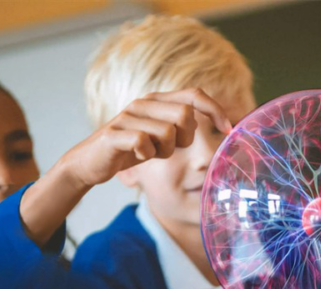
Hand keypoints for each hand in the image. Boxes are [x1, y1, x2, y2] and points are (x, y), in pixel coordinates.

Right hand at [60, 88, 232, 188]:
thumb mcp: (162, 138)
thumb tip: (215, 124)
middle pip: (185, 116)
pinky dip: (146, 154)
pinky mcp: (115, 133)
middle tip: (169, 149)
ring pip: (167, 133)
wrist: (91, 162)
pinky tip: (138, 156)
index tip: (229, 129)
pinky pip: (143, 142)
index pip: (194, 95)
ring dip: (164, 152)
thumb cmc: (132, 150)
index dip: (216, 110)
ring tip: (150, 153)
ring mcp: (128, 116)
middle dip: (184, 140)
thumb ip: (182, 129)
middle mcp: (144, 103)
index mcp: (158, 101)